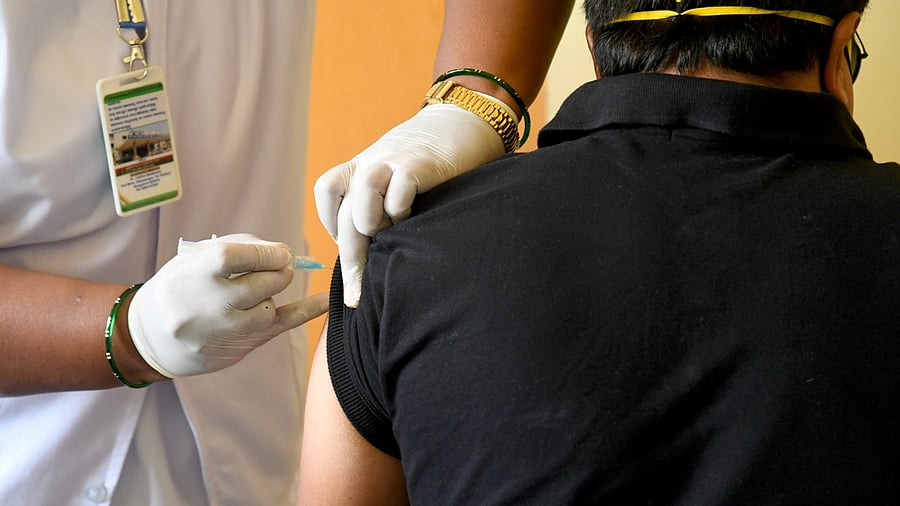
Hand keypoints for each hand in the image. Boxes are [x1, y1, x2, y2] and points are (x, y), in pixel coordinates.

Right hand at [127, 234, 327, 377]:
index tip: (280, 252)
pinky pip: (279, 328)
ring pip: (269, 308)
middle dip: (279, 271)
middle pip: (264, 283)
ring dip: (271, 296)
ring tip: (256, 293)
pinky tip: (324, 302)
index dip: (268, 253)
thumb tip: (281, 252)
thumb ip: (237, 249)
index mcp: (196, 274)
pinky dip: (305, 313)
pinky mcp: (238, 347)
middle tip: (281, 267)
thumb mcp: (192, 260)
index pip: (241, 257)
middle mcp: (211, 304)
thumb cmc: (178, 288)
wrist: (150, 337)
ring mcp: (224, 331)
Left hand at [315, 104, 504, 306]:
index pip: (328, 193)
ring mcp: (393, 162)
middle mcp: (371, 164)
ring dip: (372, 225)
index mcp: (360, 167)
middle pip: (345, 213)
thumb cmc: (431, 163)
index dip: (332, 226)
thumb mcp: (395, 177)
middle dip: (351, 261)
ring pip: (361, 199)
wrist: (464, 122)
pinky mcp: (420, 163)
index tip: (352, 250)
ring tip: (392, 234)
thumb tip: (370, 258)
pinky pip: (399, 190)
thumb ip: (380, 206)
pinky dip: (402, 209)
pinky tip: (414, 216)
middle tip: (358, 296)